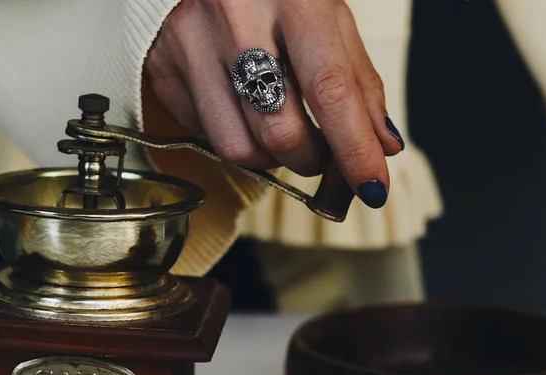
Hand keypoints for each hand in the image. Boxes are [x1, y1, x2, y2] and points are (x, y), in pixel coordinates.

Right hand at [145, 0, 404, 209]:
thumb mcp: (326, 15)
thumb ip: (358, 81)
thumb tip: (383, 145)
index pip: (330, 89)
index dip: (354, 149)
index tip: (372, 186)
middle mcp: (235, 18)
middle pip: (280, 133)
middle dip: (311, 160)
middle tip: (321, 151)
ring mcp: (189, 45)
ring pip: (239, 149)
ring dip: (272, 158)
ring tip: (279, 126)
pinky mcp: (163, 71)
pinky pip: (207, 138)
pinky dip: (238, 139)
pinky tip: (242, 111)